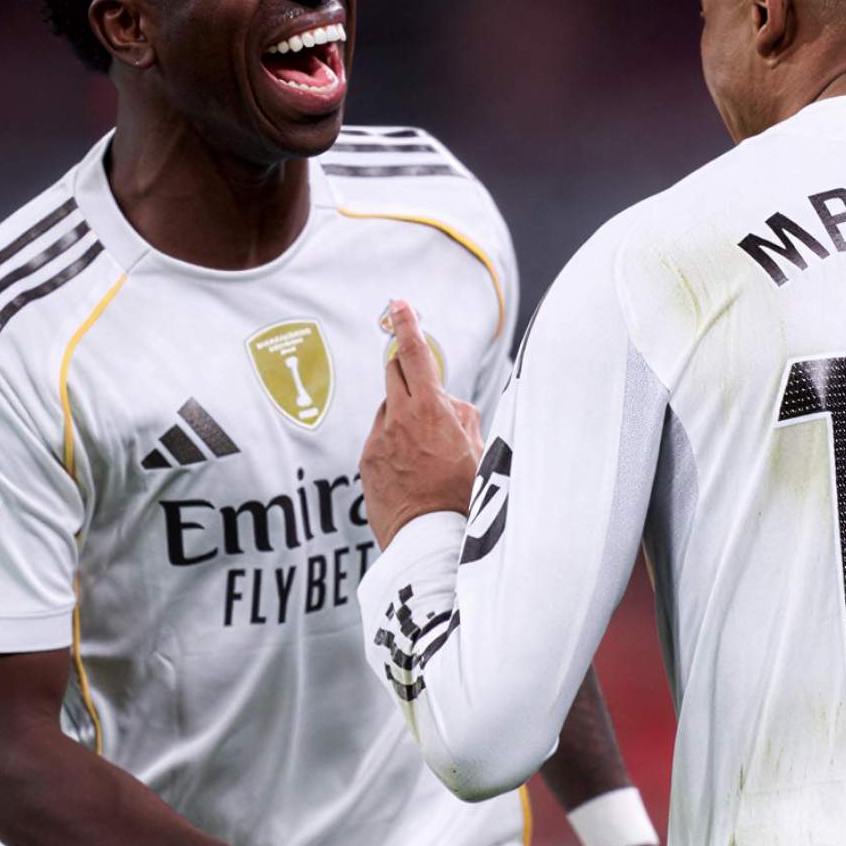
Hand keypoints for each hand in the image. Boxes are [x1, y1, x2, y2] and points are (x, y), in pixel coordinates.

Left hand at [360, 299, 484, 547]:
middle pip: (393, 372)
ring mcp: (378, 440)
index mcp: (430, 410)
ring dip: (403, 415)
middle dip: (406, 369)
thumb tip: (448, 402)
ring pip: (388, 409)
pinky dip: (393, 444)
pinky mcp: (366, 461)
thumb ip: (462, 416)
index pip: (414, 353)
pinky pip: (380, 439)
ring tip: (425, 453)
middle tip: (422, 387)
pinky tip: (411, 472)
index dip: (407, 324)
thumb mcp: (479, 450)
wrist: (431, 541)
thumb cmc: (465, 498)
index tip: (399, 304)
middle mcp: (398, 418)